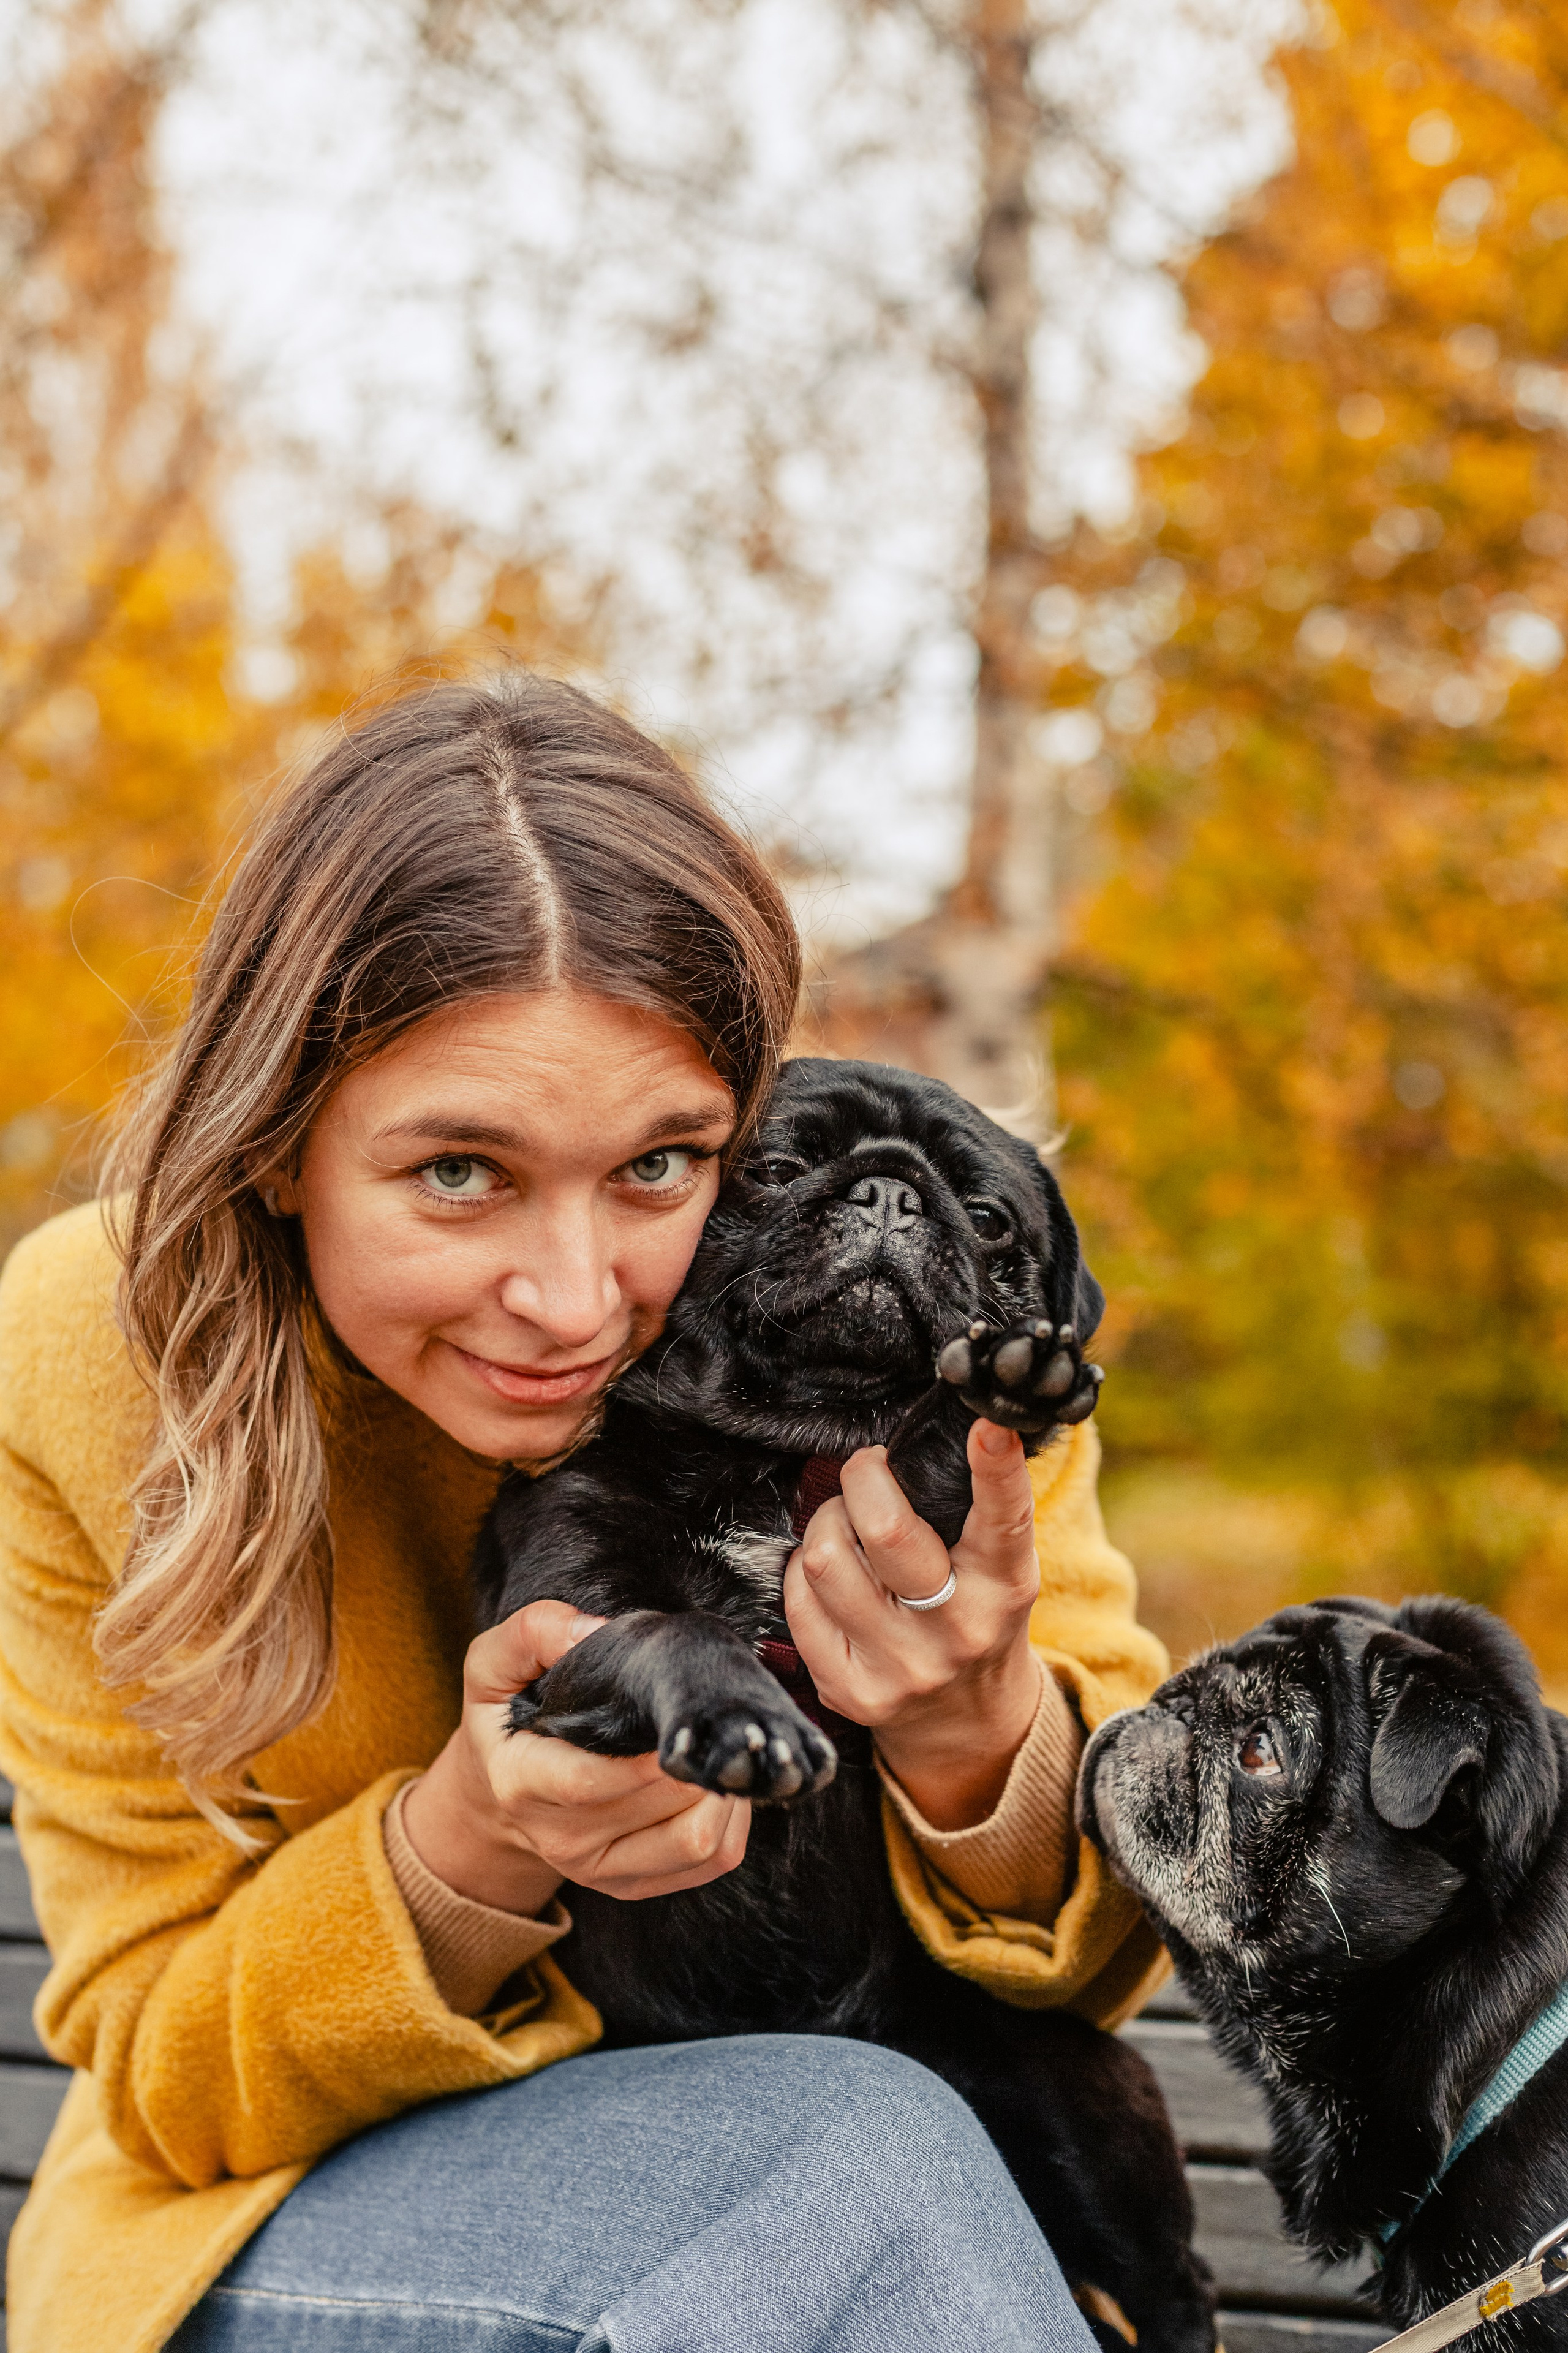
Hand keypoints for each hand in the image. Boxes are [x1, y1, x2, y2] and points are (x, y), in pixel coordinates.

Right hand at [402, 1600, 751, 1911]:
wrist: (496, 1795)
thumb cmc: (506, 1718)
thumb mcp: (494, 1665)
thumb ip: (533, 1633)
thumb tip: (591, 1630)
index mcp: (523, 1781)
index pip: (588, 1782)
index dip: (644, 1758)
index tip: (679, 1716)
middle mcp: (561, 1837)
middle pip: (659, 1806)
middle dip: (699, 1756)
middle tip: (716, 1714)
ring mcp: (600, 1868)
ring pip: (696, 1841)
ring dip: (724, 1790)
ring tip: (719, 1746)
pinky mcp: (634, 1883)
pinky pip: (711, 1860)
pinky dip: (732, 1821)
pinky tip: (719, 1781)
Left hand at [784, 1421, 1042, 1830]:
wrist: (967, 1722)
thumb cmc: (977, 1614)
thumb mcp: (1000, 1568)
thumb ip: (977, 1511)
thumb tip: (939, 1436)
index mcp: (1004, 1589)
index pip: (1003, 1520)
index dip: (996, 1469)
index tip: (987, 1425)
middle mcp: (957, 1631)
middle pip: (885, 1530)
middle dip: (863, 1477)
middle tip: (868, 1469)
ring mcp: (900, 1667)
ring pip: (824, 1559)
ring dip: (827, 1522)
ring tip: (846, 1523)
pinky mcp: (849, 1690)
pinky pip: (798, 1602)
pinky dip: (804, 1572)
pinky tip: (832, 1574)